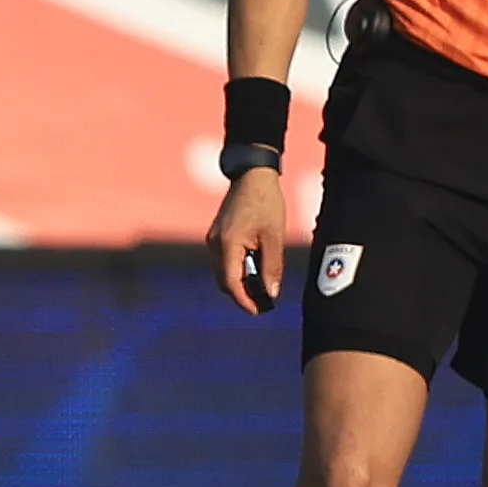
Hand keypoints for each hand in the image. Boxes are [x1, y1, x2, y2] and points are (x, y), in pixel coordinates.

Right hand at [207, 167, 286, 313]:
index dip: (244, 300)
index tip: (258, 311)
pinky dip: (238, 268)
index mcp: (227, 244)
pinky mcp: (217, 235)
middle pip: (224, 280)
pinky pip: (224, 260)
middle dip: (243, 293)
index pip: (230, 282)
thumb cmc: (266, 202)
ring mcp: (213, 239)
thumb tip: (271, 293)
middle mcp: (214, 243)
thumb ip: (272, 266)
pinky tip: (256, 266)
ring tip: (263, 284)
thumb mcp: (274, 236)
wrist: (253, 175)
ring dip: (241, 281)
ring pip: (223, 271)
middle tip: (265, 300)